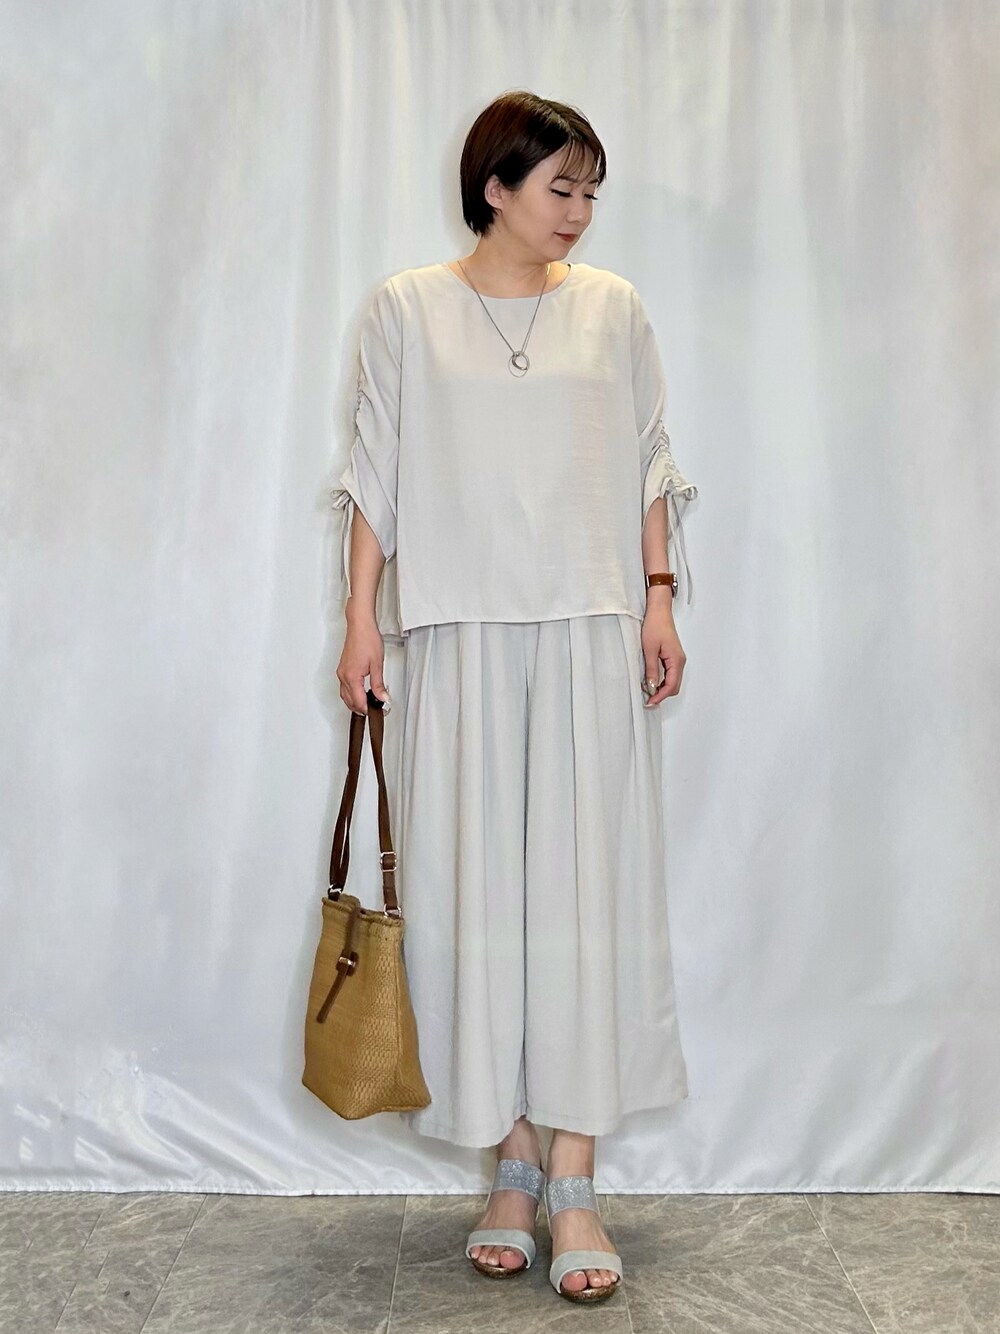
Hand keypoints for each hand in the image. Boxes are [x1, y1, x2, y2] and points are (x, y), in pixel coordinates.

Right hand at [337, 601, 391, 715]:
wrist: (360, 625)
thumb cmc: (368, 639)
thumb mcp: (377, 665)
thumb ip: (379, 685)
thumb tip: (382, 697)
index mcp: (352, 677)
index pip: (358, 702)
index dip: (368, 709)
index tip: (378, 711)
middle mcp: (343, 676)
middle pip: (350, 701)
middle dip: (361, 709)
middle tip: (374, 710)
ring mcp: (341, 672)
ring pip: (345, 695)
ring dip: (354, 703)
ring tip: (367, 705)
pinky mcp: (342, 668)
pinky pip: (344, 687)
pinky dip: (351, 694)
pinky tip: (359, 693)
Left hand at [640, 597, 686, 707]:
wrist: (658, 611)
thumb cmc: (655, 625)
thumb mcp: (649, 649)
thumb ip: (651, 670)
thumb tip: (651, 686)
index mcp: (676, 660)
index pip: (671, 686)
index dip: (660, 696)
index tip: (649, 701)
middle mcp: (680, 661)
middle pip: (674, 686)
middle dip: (662, 694)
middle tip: (647, 699)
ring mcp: (677, 659)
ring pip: (672, 681)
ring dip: (661, 688)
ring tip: (647, 691)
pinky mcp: (672, 656)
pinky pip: (670, 673)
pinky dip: (662, 680)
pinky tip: (651, 681)